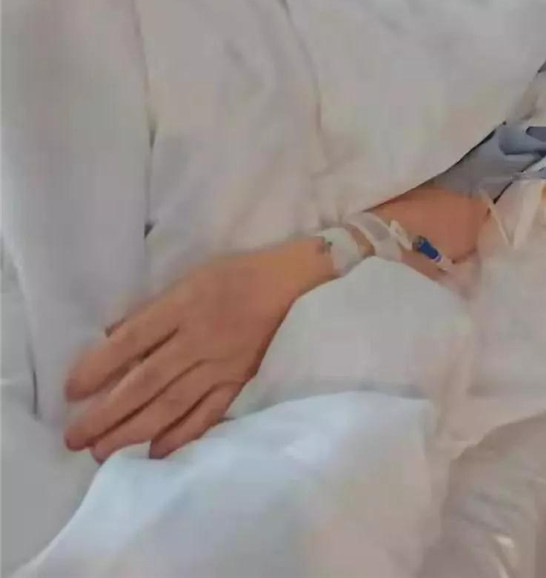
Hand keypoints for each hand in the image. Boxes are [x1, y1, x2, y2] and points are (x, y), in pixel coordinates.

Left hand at [64, 239, 333, 461]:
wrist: (293, 283)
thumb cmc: (237, 275)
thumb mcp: (191, 278)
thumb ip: (154, 310)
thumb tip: (112, 338)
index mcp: (184, 305)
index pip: (132, 340)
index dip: (98, 366)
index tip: (71, 390)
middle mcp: (199, 338)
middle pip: (146, 380)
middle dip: (107, 412)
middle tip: (75, 438)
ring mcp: (221, 363)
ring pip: (171, 403)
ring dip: (134, 430)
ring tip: (102, 451)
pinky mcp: (241, 380)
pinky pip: (208, 412)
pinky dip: (182, 434)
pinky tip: (156, 452)